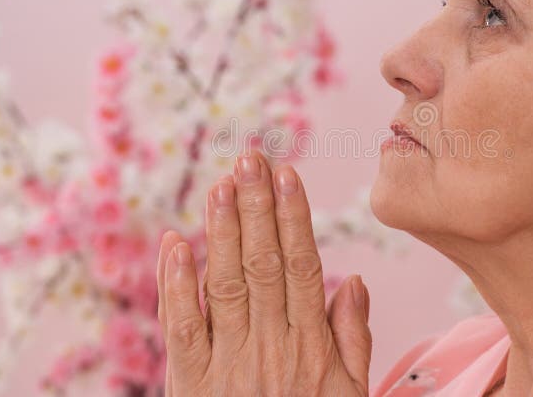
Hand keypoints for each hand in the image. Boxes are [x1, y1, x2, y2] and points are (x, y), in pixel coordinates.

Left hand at [156, 150, 371, 395]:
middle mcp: (271, 344)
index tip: (288, 175)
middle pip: (264, 265)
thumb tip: (357, 280)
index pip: (303, 266)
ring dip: (222, 232)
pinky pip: (183, 329)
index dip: (293, 218)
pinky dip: (176, 285)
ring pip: (227, 285)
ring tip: (221, 184)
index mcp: (311, 344)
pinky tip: (174, 244)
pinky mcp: (192, 382)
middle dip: (257, 208)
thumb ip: (354, 337)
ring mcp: (230, 362)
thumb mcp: (351, 392)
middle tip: (250, 159)